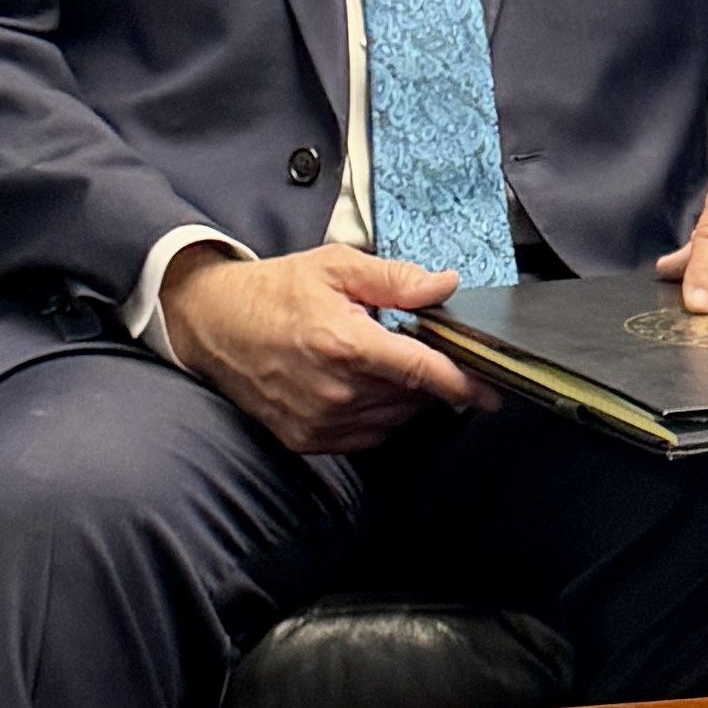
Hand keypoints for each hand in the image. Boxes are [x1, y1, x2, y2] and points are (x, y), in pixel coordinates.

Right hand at [161, 243, 498, 454]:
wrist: (213, 324)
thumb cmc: (276, 291)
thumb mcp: (337, 267)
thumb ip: (395, 279)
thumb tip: (445, 285)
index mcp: (344, 345)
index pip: (422, 373)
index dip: (464, 384)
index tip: (494, 391)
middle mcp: (333, 391)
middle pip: (413, 396)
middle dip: (428, 376)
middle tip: (419, 348)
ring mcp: (318, 420)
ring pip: (394, 419)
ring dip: (405, 397)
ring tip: (384, 362)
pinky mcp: (306, 439)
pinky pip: (368, 436)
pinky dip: (380, 415)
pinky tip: (367, 386)